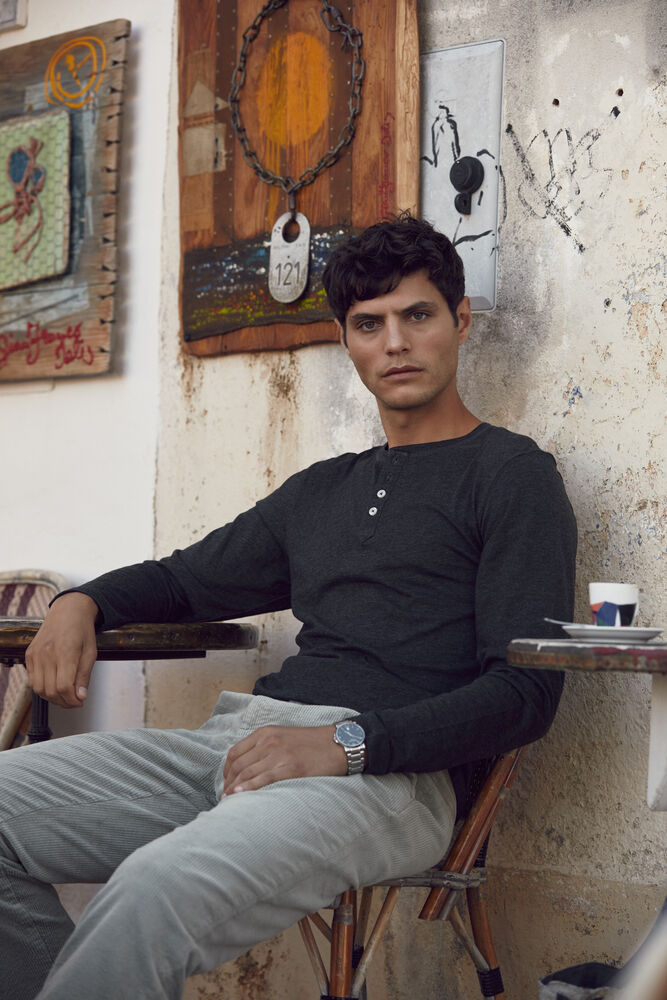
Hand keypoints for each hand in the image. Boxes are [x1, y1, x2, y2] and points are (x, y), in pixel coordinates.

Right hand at [24, 592, 99, 707]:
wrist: (68, 611)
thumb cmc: (82, 629)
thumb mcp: (91, 652)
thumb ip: (84, 676)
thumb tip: (80, 697)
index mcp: (65, 651)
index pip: (64, 687)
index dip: (72, 700)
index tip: (80, 702)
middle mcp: (47, 653)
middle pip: (51, 691)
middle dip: (64, 702)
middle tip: (74, 701)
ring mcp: (36, 654)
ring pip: (38, 689)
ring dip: (52, 698)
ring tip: (64, 695)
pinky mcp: (29, 654)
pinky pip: (32, 680)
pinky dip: (42, 688)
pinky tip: (53, 684)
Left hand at [222, 724, 347, 794]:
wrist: (338, 744)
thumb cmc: (311, 743)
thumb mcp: (283, 736)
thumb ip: (264, 746)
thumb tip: (247, 766)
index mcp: (266, 732)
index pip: (235, 752)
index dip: (226, 770)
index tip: (226, 782)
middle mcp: (269, 741)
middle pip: (238, 765)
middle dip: (228, 783)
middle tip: (225, 797)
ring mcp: (279, 754)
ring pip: (247, 773)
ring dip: (234, 789)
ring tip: (228, 801)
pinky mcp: (290, 768)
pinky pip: (263, 780)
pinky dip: (248, 788)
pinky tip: (239, 795)